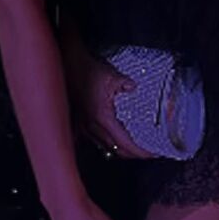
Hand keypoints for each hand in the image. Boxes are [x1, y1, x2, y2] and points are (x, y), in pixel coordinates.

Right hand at [67, 47, 153, 161]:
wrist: (68, 65)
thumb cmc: (87, 70)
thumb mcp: (112, 76)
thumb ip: (127, 85)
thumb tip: (134, 88)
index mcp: (102, 118)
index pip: (124, 143)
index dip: (139, 151)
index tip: (151, 154)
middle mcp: (92, 126)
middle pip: (115, 149)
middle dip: (132, 154)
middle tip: (147, 153)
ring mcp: (83, 125)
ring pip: (104, 146)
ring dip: (119, 150)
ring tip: (133, 149)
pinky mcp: (79, 122)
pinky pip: (94, 140)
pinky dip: (106, 144)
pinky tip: (112, 143)